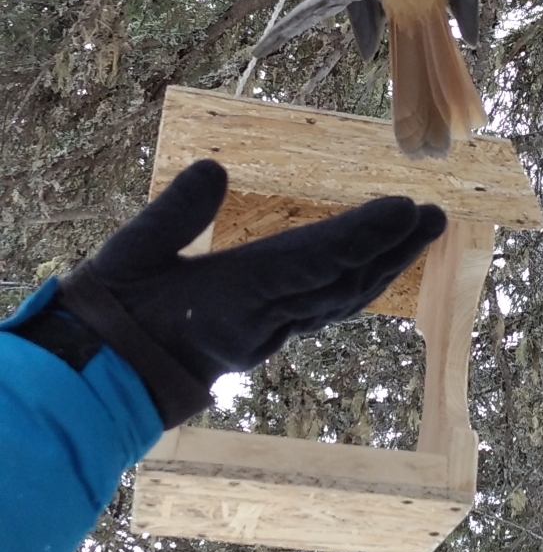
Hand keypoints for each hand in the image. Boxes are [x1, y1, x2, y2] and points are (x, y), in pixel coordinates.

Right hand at [58, 160, 445, 426]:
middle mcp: (262, 319)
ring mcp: (265, 333)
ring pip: (338, 300)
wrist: (96, 383)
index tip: (404, 209)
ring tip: (419, 233)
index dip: (361, 234)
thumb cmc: (107, 316)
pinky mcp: (260, 338)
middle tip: (435, 216)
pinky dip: (354, 286)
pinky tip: (369, 271)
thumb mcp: (127, 255)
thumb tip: (213, 168)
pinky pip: (321, 311)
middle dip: (392, 248)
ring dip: (383, 266)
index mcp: (234, 296)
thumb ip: (171, 214)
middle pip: (342, 282)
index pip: (311, 259)